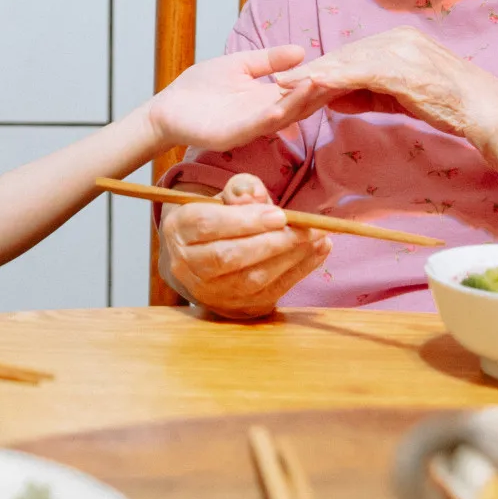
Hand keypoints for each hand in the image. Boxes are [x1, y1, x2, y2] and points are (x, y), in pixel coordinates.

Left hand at [143, 46, 331, 151]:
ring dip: (301, 102)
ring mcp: (250, 126)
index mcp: (266, 98)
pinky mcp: (233, 135)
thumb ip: (268, 60)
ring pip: (283, 115)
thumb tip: (302, 50)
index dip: (320, 79)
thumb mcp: (239, 65)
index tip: (343, 66)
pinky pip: (257, 126)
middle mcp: (264, 114)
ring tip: (320, 85)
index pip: (300, 89)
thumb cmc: (199, 88)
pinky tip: (284, 107)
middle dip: (320, 91)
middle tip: (345, 76)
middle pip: (300, 104)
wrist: (166, 109)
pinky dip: (272, 116)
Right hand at [161, 174, 330, 318]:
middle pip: (229, 257)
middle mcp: (187, 266)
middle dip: (273, 242)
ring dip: (290, 258)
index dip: (245, 221)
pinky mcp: (234, 309)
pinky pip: (269, 293)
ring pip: (251, 280)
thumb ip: (242, 189)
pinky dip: (298, 272)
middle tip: (307, 228)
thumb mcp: (226, 195)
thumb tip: (254, 196)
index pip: (208, 225)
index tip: (280, 214)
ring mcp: (210, 292)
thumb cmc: (220, 219)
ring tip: (318, 238)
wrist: (207, 257)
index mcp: (179, 229)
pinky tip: (318, 251)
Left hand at [270, 27, 497, 139]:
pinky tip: (315, 85)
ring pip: (348, 62)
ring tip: (285, 84)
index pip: (352, 54)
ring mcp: (401, 52)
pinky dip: (336, 78)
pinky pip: (362, 73)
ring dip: (315, 73)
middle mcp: (398, 39)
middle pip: (345, 55)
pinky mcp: (403, 69)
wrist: (482, 110)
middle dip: (311, 69)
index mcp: (398, 41)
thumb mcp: (400, 96)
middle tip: (278, 82)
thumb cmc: (447, 105)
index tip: (293, 78)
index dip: (322, 67)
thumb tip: (333, 97)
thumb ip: (367, 93)